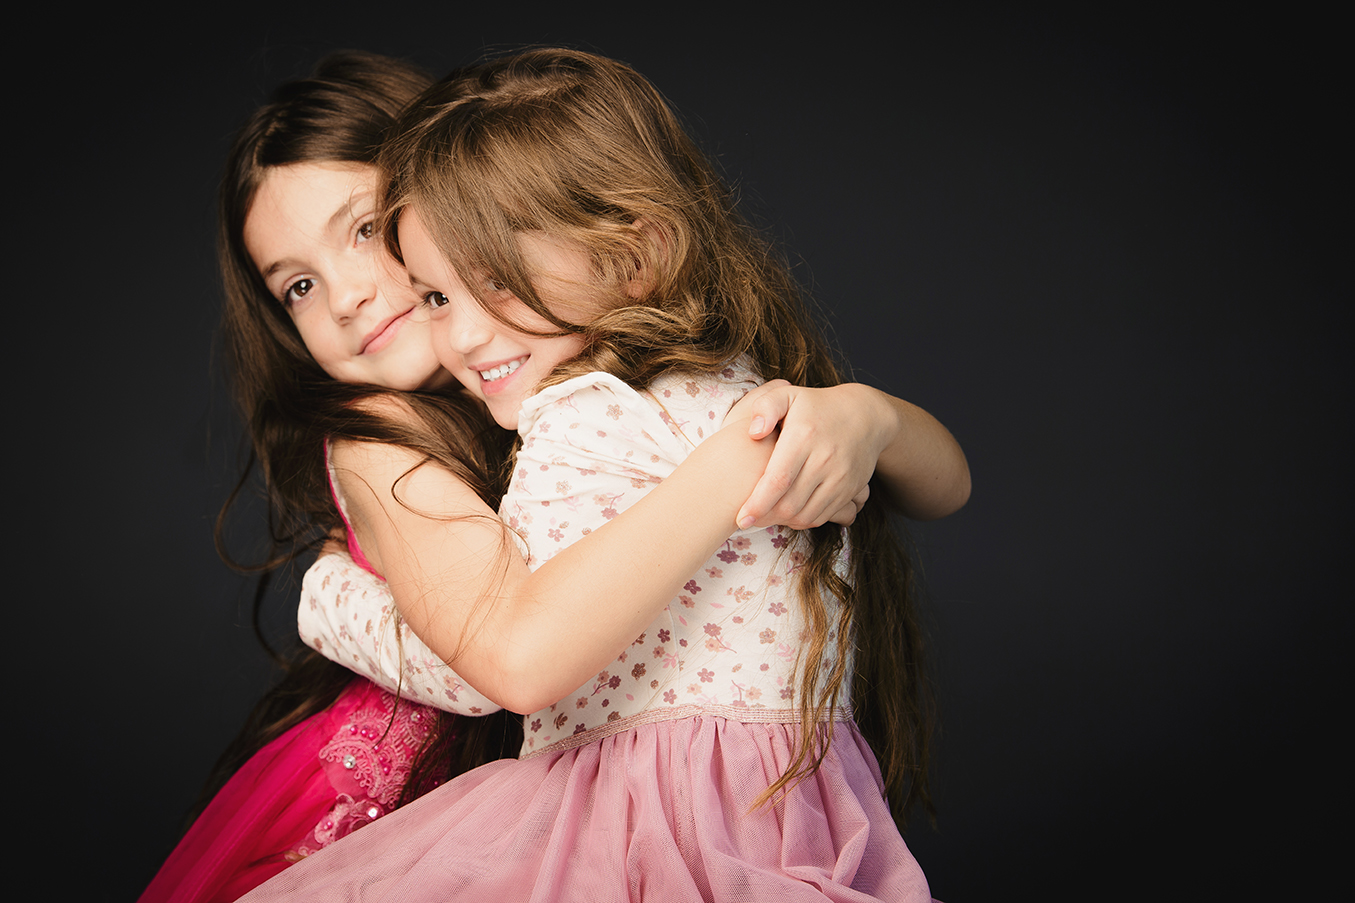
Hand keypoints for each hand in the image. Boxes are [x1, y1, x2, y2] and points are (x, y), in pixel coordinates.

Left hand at [730, 381, 887, 529]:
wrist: (865, 415)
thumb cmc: (816, 406)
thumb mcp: (788, 394)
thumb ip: (765, 407)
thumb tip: (754, 433)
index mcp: (803, 437)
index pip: (778, 480)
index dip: (758, 504)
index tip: (741, 519)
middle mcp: (824, 459)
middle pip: (790, 503)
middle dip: (765, 517)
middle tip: (748, 519)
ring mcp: (839, 477)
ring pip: (806, 514)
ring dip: (782, 522)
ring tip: (765, 517)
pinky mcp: (849, 490)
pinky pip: (821, 516)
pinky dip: (802, 521)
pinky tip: (787, 514)